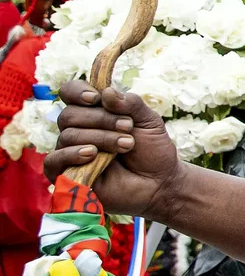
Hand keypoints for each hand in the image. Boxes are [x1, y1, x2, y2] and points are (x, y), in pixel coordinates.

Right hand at [44, 82, 183, 217]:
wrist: (159, 183)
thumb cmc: (153, 151)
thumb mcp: (150, 122)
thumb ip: (131, 104)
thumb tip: (106, 91)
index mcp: (94, 112)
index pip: (70, 93)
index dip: (78, 91)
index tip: (96, 98)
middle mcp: (78, 130)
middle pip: (69, 115)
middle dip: (101, 119)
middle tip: (128, 128)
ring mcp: (71, 152)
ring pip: (68, 135)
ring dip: (100, 138)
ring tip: (126, 145)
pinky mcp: (67, 174)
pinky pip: (53, 160)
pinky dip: (70, 154)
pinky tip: (91, 154)